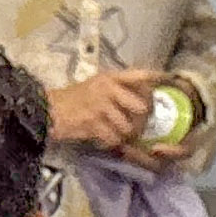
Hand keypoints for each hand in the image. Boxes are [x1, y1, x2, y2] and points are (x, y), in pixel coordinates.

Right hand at [47, 68, 167, 154]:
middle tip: (139, 125)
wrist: (49, 110)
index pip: (139, 75)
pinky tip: (104, 138)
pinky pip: (114, 138)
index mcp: (109, 78)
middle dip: (142, 119)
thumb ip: (117, 87)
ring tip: (116, 133)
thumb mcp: (96, 84)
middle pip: (141, 106)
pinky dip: (111, 142)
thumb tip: (144, 91)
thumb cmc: (74, 98)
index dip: (155, 78)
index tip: (166, 80)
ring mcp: (101, 106)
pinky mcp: (94, 124)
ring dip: (125, 134)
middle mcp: (107, 89)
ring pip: (128, 126)